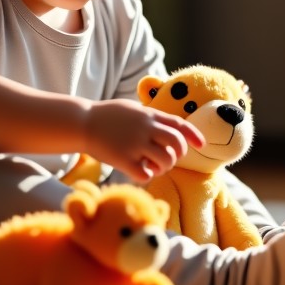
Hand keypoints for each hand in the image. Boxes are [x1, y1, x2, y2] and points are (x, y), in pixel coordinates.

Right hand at [81, 99, 204, 181]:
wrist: (82, 122)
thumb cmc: (109, 116)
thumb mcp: (133, 109)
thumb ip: (152, 116)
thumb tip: (172, 126)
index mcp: (150, 115)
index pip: (180, 124)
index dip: (194, 135)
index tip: (202, 145)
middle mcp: (145, 128)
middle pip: (177, 143)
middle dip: (178, 154)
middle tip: (170, 158)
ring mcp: (135, 144)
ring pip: (165, 160)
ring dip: (164, 167)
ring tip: (154, 166)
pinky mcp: (123, 159)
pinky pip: (146, 174)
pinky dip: (147, 176)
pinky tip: (140, 171)